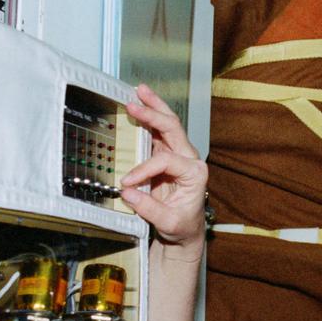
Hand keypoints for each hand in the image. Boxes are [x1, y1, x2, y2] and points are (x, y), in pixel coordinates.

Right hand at [120, 84, 207, 250]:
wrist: (186, 229)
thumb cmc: (182, 225)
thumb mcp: (169, 222)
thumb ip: (148, 208)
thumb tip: (127, 192)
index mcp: (195, 172)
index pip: (166, 160)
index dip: (144, 169)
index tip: (127, 182)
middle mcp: (189, 159)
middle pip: (173, 127)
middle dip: (154, 112)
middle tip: (135, 102)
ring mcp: (178, 155)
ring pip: (167, 124)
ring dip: (153, 106)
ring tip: (140, 91)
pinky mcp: (167, 156)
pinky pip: (157, 133)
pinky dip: (148, 118)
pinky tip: (138, 107)